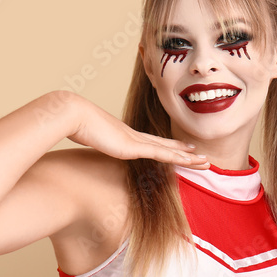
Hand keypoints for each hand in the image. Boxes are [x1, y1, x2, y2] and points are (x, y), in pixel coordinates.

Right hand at [65, 93, 208, 168]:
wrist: (71, 114)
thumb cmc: (73, 125)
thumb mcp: (85, 137)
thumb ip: (92, 142)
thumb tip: (87, 144)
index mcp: (124, 135)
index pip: (152, 143)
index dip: (168, 147)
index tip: (182, 149)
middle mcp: (134, 136)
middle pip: (165, 146)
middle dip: (184, 152)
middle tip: (201, 156)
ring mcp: (135, 141)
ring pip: (169, 151)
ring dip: (188, 158)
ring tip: (205, 162)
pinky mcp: (133, 147)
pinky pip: (161, 155)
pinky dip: (177, 158)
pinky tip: (189, 161)